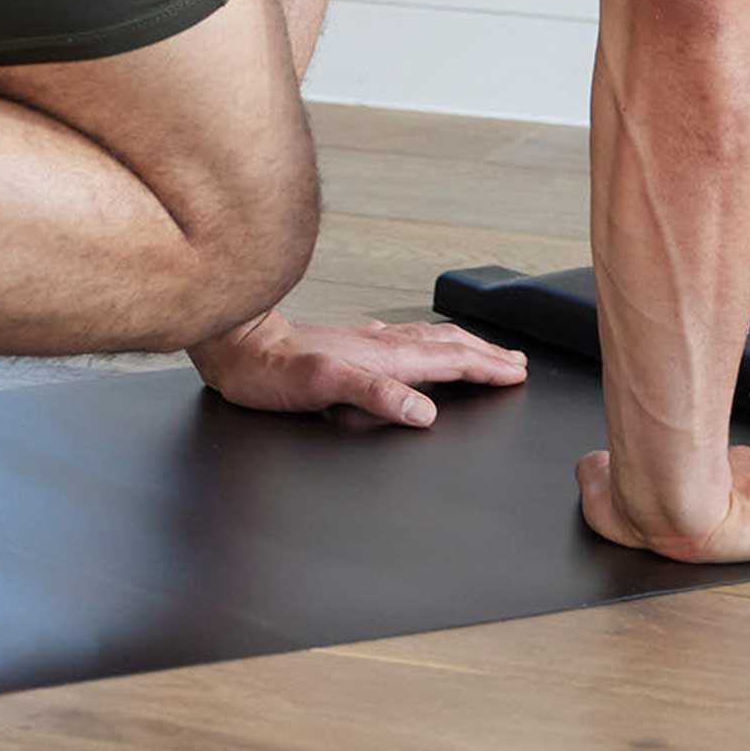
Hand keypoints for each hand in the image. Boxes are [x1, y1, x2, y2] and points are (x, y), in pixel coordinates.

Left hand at [192, 311, 526, 427]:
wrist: (234, 344)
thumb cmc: (269, 370)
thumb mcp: (323, 385)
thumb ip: (374, 394)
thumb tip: (423, 411)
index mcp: (382, 355)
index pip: (448, 360)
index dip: (485, 367)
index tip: (515, 372)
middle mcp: (377, 343)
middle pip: (444, 345)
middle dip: (483, 353)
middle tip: (513, 361)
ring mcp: (362, 341)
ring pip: (424, 339)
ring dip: (458, 345)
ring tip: (480, 350)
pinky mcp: (344, 343)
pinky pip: (399, 340)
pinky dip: (423, 343)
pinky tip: (414, 345)